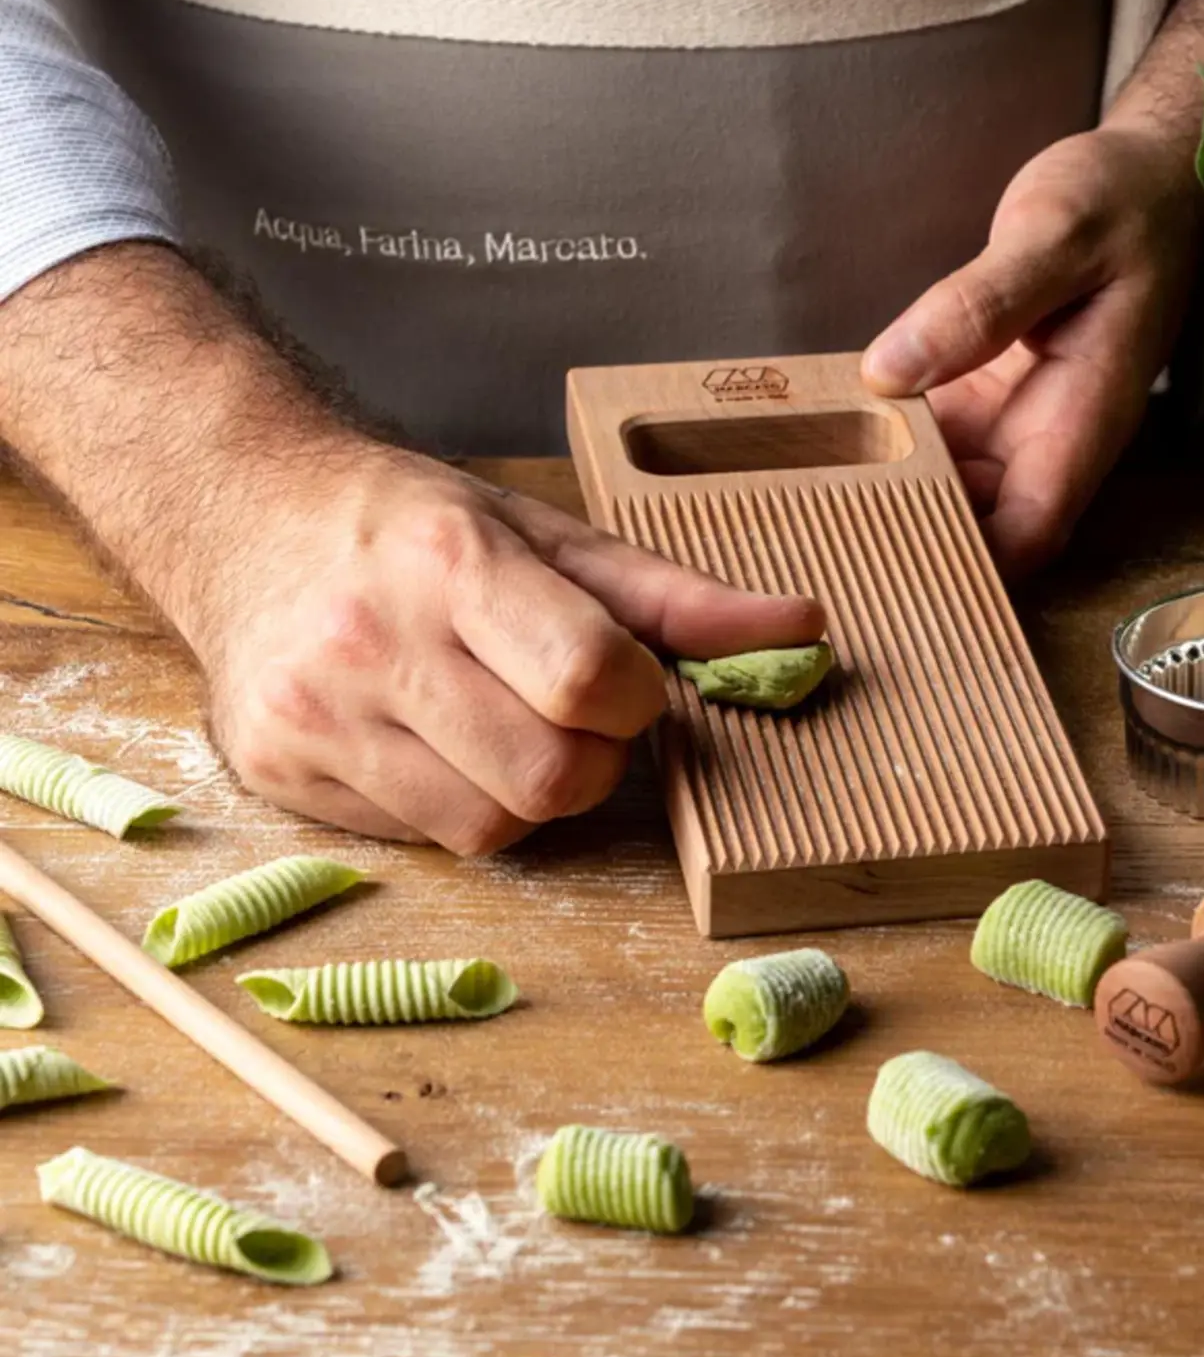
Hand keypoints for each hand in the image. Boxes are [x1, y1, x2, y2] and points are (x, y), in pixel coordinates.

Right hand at [196, 447, 823, 851]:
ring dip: (529, 792)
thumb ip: (673, 596)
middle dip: (592, 759)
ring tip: (501, 723)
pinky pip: (425, 839)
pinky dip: (460, 805)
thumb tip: (804, 629)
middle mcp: (372, 640)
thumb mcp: (547, 533)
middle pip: (549, 776)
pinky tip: (437, 742)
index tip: (621, 679)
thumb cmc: (414, 525)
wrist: (245, 517)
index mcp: (452, 562)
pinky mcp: (280, 770)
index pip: (590, 679)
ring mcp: (317, 714)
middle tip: (568, 713)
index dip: (635, 698)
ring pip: (489, 827)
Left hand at [859, 0, 1203, 577]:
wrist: (1155, 175)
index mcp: (1086, 416)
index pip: (1031, 529)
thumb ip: (979, 304)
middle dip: (912, 535)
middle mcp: (1050, 435)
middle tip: (817, 529)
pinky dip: (888, 441)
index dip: (970, 563)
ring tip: (807, 491)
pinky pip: (934, 439)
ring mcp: (1016, 420)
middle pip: (981, 522)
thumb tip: (889, 372)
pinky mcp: (987, 395)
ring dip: (890, 491)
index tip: (889, 562)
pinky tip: (827, 434)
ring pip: (948, 487)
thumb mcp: (1054, 233)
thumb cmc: (1123, 200)